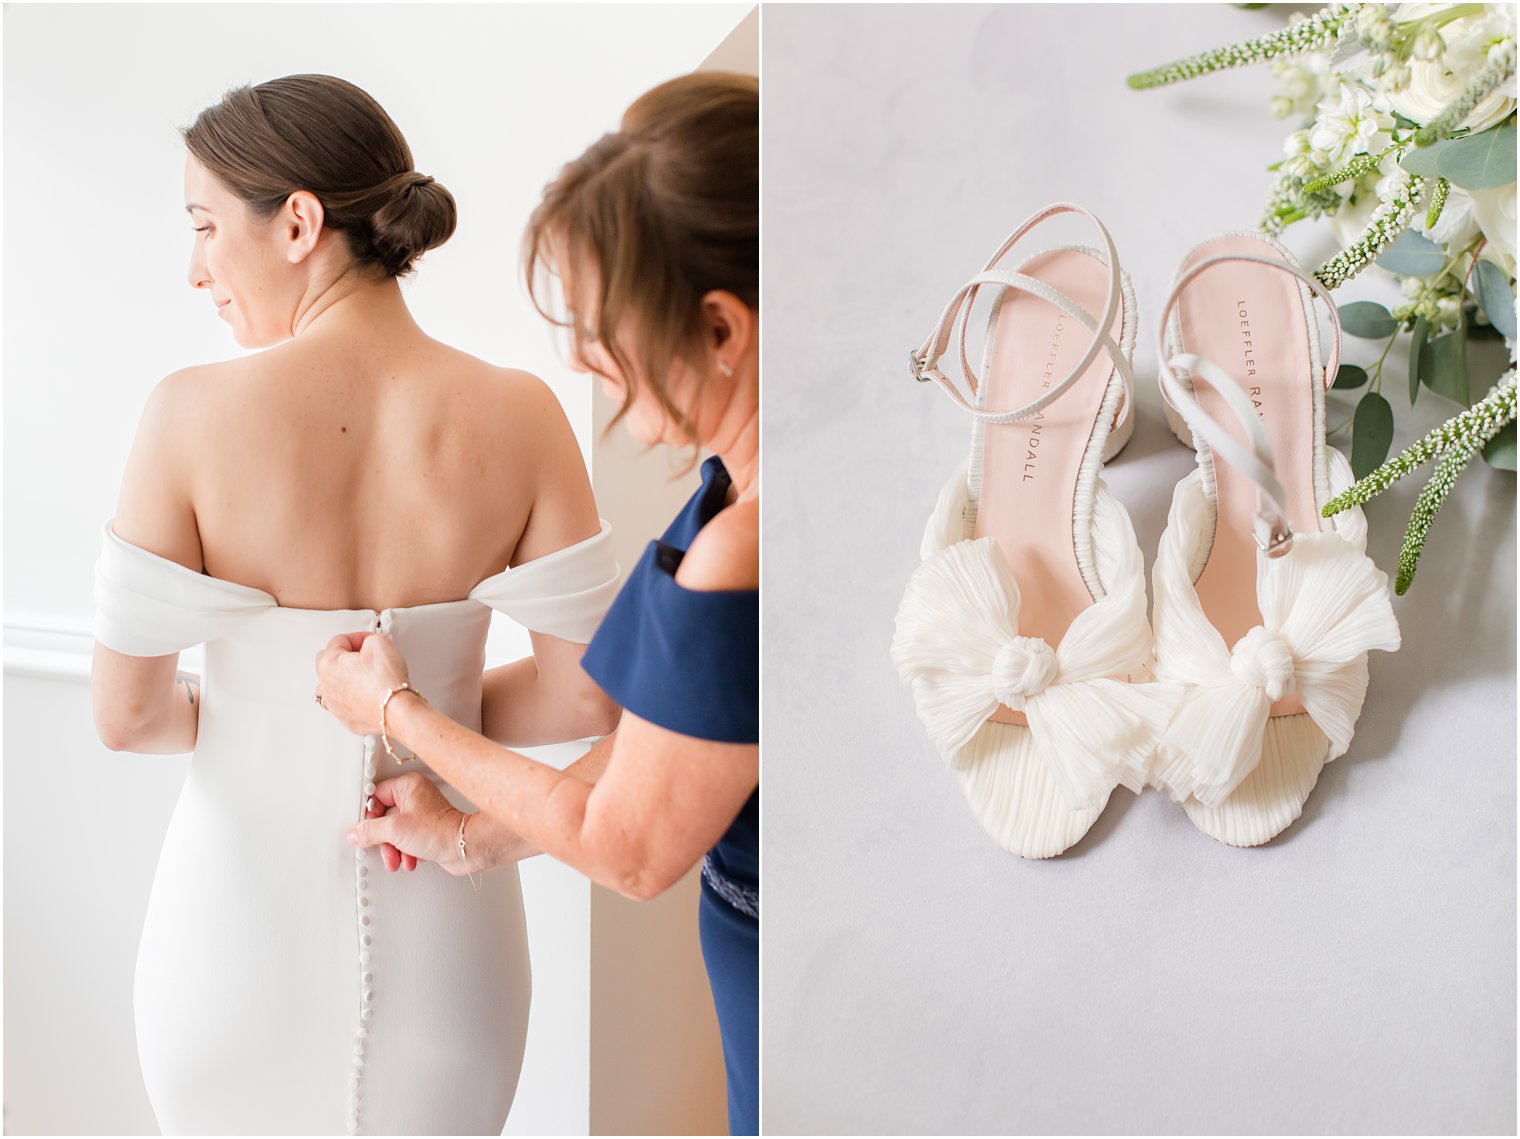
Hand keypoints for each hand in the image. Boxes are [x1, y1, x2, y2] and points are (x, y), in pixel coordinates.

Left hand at [314, 631, 410, 735]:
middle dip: (347, 656)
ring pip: (333, 685)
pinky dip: (354, 697)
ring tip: (365, 675)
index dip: (359, 637)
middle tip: (367, 656)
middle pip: (329, 662)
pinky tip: (368, 693)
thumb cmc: (386, 683)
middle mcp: (326, 686)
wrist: (396, 711)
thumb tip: (369, 645)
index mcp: (328, 664)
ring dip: (345, 678)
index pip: (340, 641)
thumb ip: (369, 639)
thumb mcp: (380, 643)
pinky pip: (345, 703)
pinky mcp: (347, 719)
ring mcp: (334, 705)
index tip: (370, 641)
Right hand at [346, 771, 475, 876]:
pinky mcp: (427, 830)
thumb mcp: (395, 830)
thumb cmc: (440, 830)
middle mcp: (416, 796)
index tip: (363, 828)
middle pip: (384, 817)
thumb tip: (356, 833)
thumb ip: (370, 831)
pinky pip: (406, 840)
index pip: (376, 796)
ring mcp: (422, 814)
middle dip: (383, 839)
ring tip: (398, 858)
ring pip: (395, 832)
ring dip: (394, 849)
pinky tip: (410, 859)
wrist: (465, 848)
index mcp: (408, 785)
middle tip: (383, 847)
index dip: (368, 815)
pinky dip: (405, 852)